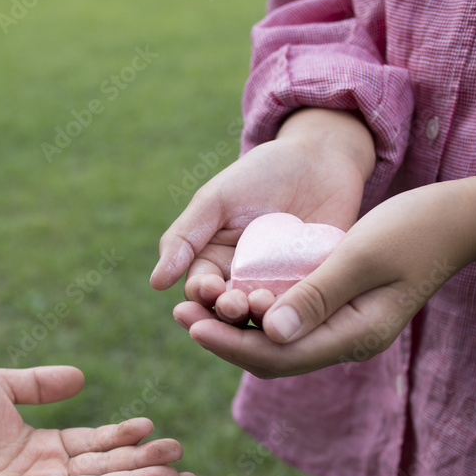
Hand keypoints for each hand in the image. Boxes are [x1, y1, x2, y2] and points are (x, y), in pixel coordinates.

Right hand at [150, 108, 375, 323]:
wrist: (320, 159)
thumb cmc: (261, 174)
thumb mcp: (216, 199)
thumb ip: (185, 237)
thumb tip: (156, 283)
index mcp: (214, 262)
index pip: (200, 289)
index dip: (202, 294)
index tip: (209, 288)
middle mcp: (243, 281)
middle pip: (229, 311)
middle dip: (228, 311)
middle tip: (234, 304)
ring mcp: (278, 287)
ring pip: (264, 315)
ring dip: (260, 316)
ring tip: (261, 304)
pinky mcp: (313, 287)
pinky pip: (302, 306)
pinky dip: (295, 309)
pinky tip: (294, 303)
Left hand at [173, 168, 475, 377]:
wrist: (457, 220)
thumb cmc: (416, 229)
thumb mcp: (362, 255)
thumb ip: (317, 294)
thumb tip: (268, 332)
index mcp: (355, 335)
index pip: (279, 355)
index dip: (231, 343)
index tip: (192, 324)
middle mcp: (348, 340)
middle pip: (273, 356)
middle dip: (225, 339)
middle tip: (178, 316)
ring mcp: (346, 327)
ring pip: (279, 341)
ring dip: (236, 327)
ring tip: (192, 307)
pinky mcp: (342, 309)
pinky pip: (291, 321)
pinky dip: (257, 312)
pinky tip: (229, 294)